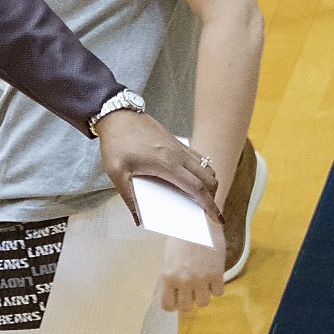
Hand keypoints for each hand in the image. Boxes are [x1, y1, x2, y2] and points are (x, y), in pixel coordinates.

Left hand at [94, 109, 219, 225]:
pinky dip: (202, 171)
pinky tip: (192, 179)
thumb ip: (128, 198)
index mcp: (166, 164)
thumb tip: (138, 219)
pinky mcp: (177, 142)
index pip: (197, 188)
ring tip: (201, 198)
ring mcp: (179, 147)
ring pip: (207, 167)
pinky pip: (198, 158)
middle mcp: (178, 155)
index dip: (210, 205)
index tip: (218, 218)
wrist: (116, 114)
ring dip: (209, 183)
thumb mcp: (116, 172)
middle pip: (209, 178)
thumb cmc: (116, 142)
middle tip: (207, 211)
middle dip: (213, 197)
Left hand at [160, 231, 225, 313]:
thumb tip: (172, 293)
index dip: (172, 304)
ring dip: (202, 295)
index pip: (168, 305)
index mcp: (168, 276)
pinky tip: (211, 277)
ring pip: (203, 303)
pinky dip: (215, 287)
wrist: (197, 220)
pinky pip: (218, 293)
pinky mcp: (217, 274)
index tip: (175, 299)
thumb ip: (170, 277)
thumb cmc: (179, 236)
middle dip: (187, 301)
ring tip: (200, 283)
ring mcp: (202, 279)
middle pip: (186, 308)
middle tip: (188, 291)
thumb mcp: (168, 258)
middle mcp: (184, 280)